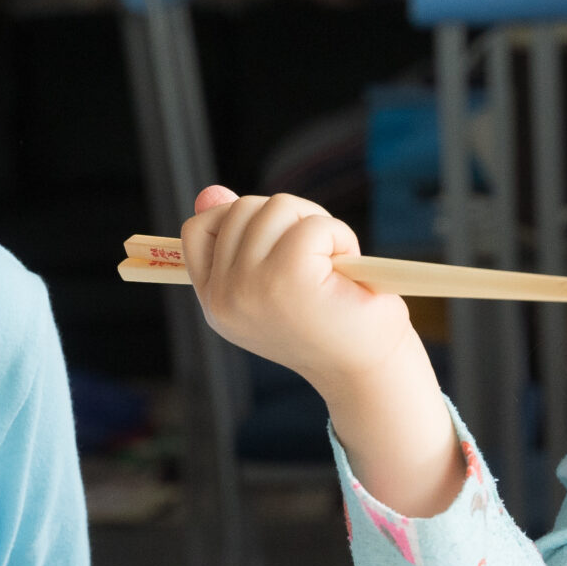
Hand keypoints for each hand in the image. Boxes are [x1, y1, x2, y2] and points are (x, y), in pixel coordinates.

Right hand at [181, 185, 463, 516]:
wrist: (369, 373)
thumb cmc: (330, 325)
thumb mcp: (275, 280)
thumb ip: (241, 238)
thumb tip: (210, 192)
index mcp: (216, 303)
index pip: (197, 232)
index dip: (234, 218)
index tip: (273, 237)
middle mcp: (224, 298)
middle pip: (242, 209)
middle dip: (288, 218)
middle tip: (317, 257)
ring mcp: (251, 287)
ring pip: (277, 208)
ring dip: (317, 226)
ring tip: (332, 268)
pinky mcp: (288, 277)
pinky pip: (312, 225)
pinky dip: (339, 236)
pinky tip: (347, 268)